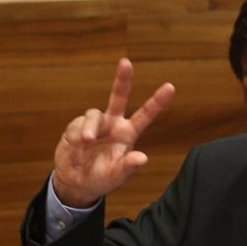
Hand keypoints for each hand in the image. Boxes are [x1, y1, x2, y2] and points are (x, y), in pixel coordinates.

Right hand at [52, 57, 174, 206]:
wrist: (76, 182)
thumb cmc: (101, 179)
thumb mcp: (116, 177)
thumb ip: (127, 167)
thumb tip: (142, 158)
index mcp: (127, 134)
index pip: (145, 115)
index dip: (157, 101)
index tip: (170, 86)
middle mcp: (113, 124)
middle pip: (118, 97)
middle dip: (122, 80)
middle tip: (126, 63)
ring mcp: (95, 124)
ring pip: (93, 115)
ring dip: (89, 127)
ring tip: (85, 141)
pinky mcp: (76, 126)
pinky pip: (77, 125)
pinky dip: (76, 135)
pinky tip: (76, 147)